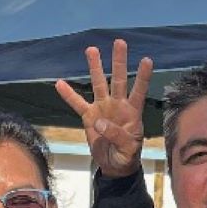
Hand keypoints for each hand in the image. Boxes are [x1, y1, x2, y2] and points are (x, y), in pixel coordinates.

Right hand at [54, 38, 152, 177]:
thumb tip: (98, 122)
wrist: (114, 165)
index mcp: (132, 112)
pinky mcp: (89, 116)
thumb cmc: (127, 156)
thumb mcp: (128, 149)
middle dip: (118, 61)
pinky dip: (68, 94)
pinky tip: (59, 83)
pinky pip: (77, 103)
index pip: (139, 91)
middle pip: (118, 79)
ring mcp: (103, 108)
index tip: (147, 60)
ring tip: (91, 49)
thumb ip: (116, 135)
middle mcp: (118, 105)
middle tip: (119, 42)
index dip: (143, 76)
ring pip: (98, 84)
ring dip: (95, 67)